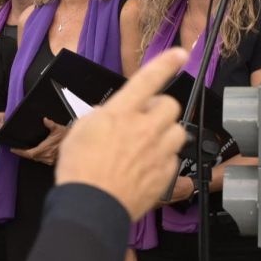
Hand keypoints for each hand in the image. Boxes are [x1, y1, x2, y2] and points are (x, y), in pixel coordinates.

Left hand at [12, 119, 68, 165]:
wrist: (78, 146)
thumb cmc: (68, 137)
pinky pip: (43, 160)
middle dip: (25, 153)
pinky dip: (39, 156)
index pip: (28, 153)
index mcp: (44, 149)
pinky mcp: (53, 162)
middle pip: (32, 157)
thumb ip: (50, 124)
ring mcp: (50, 160)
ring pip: (37, 159)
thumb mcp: (58, 129)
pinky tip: (38, 152)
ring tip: (26, 150)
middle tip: (18, 149)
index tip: (13, 149)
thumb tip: (45, 119)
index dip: (20, 152)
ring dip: (32, 155)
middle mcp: (46, 156)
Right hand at [54, 49, 189, 219]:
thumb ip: (105, 115)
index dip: (166, 63)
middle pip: (169, 106)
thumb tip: (117, 113)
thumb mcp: (82, 129)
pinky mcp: (165, 174)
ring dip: (165, 133)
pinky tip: (144, 167)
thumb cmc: (80, 169)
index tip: (179, 54)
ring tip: (147, 145)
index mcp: (122, 112)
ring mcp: (158, 152)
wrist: (91, 206)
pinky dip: (163, 159)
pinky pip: (173, 158)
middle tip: (143, 120)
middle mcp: (145, 128)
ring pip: (177, 131)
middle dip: (159, 110)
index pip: (149, 79)